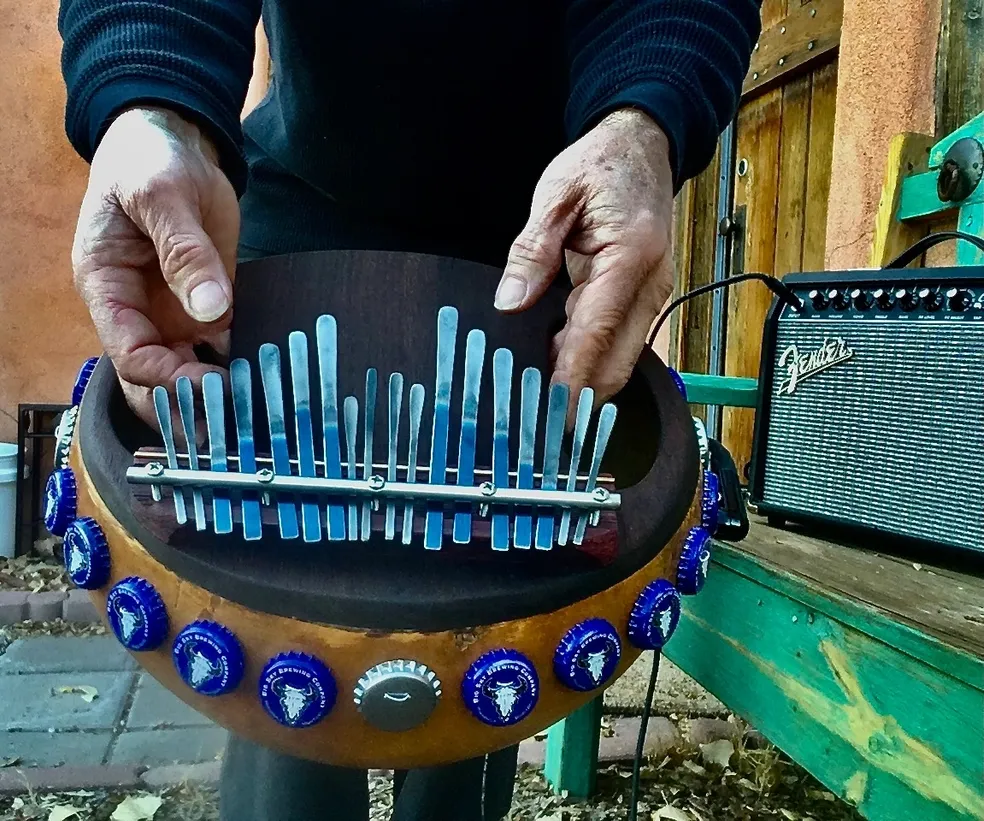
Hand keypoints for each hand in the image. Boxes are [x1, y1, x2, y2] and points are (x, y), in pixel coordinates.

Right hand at [71, 106, 238, 429]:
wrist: (176, 141)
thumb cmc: (150, 162)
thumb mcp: (161, 196)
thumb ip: (183, 251)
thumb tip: (209, 308)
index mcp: (108, 288)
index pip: (129, 355)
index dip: (166, 378)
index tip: (209, 384)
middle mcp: (138, 311)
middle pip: (154, 379)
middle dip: (188, 403)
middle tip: (234, 415)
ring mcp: (173, 312)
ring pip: (189, 371)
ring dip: (220, 391)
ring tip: (258, 407)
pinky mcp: (208, 304)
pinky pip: (222, 346)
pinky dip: (242, 364)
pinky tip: (271, 377)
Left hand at [496, 108, 673, 409]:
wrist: (642, 147)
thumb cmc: (602, 165)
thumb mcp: (556, 196)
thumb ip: (532, 250)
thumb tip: (510, 301)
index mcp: (630, 257)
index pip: (598, 331)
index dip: (573, 376)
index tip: (552, 411)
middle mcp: (649, 284)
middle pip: (617, 360)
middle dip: (581, 396)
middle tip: (539, 423)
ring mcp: (652, 295)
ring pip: (619, 359)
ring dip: (584, 383)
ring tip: (540, 405)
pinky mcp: (643, 300)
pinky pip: (617, 343)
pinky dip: (589, 361)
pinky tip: (556, 371)